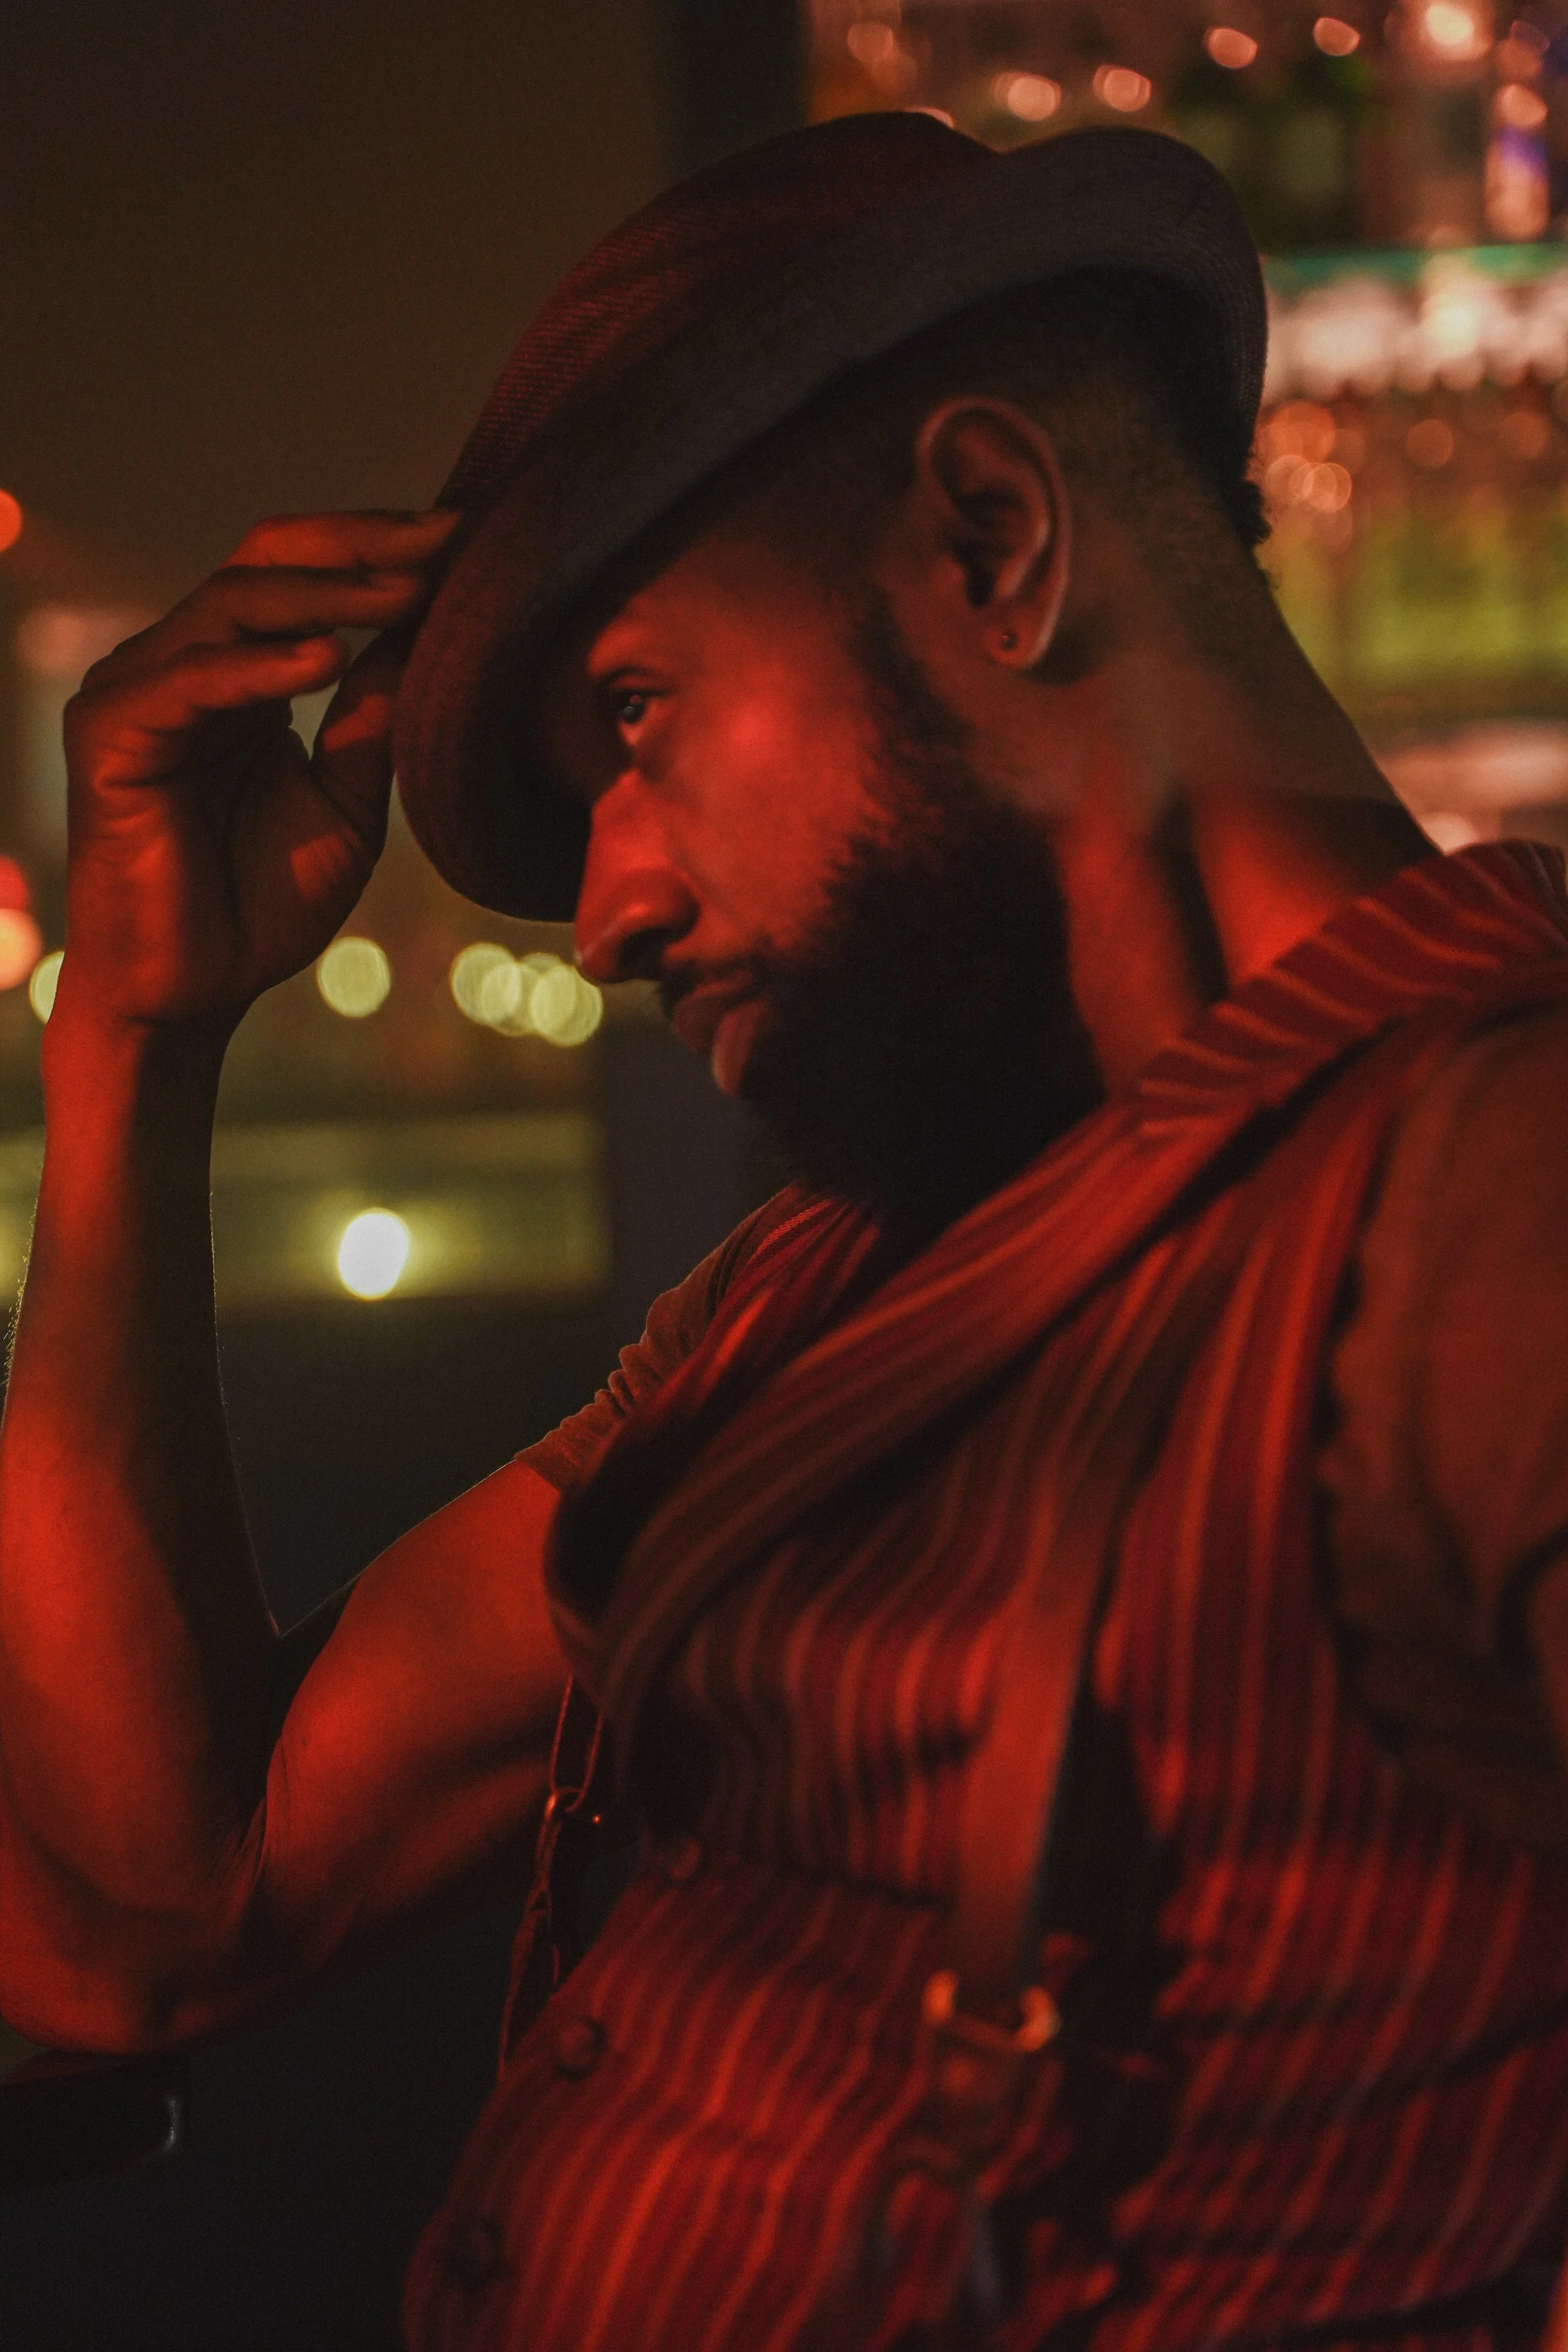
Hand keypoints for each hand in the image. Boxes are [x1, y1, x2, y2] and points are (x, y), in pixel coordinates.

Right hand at [59, 509, 458, 1031]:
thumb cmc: (261, 905)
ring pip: (231, 603)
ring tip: (410, 593)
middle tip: (447, 540)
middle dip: (362, 546)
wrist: (190, 993)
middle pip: (265, 562)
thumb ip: (372, 717)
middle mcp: (180, 663)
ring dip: (327, 594)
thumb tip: (429, 630)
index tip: (464, 542)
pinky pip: (189, 680)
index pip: (299, 574)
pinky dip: (258, 666)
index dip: (378, 549)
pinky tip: (327, 659)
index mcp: (235, 673)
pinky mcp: (107, 734)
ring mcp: (137, 690)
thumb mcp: (346, 799)